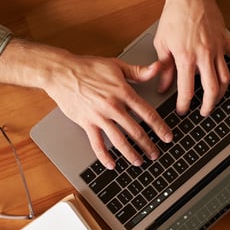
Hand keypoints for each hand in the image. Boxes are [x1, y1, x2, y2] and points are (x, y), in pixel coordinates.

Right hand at [0, 40, 171, 168]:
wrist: (62, 73)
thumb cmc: (88, 67)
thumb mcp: (116, 65)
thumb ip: (139, 71)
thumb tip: (157, 68)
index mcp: (123, 92)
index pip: (147, 113)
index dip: (160, 127)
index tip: (167, 137)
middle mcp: (113, 107)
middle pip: (135, 130)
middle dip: (148, 145)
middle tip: (156, 154)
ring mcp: (99, 116)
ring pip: (119, 140)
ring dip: (131, 153)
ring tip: (139, 162)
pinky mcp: (86, 123)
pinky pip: (97, 143)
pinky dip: (105, 156)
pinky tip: (112, 164)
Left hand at [154, 0, 229, 115]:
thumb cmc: (174, 15)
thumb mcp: (162, 43)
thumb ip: (164, 67)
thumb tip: (163, 86)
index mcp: (186, 57)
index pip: (186, 90)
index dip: (184, 104)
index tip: (182, 110)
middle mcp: (204, 55)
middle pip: (211, 89)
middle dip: (208, 105)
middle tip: (203, 112)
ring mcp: (218, 48)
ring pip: (226, 78)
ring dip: (222, 93)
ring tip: (215, 99)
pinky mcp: (226, 40)